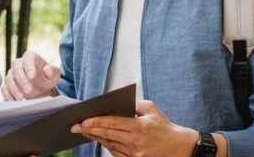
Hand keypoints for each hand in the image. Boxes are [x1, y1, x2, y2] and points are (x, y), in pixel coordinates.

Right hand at [1, 51, 59, 100]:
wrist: (41, 88)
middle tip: (29, 90)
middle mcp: (19, 63)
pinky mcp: (8, 84)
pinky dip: (8, 95)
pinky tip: (14, 101)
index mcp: (30, 57)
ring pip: (9, 79)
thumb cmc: (47, 78)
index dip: (29, 67)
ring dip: (14, 89)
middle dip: (22, 80)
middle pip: (17, 69)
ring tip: (21, 98)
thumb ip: (52, 71)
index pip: (27, 59)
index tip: (32, 77)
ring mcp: (12, 74)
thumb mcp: (54, 75)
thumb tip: (47, 70)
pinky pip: (4, 88)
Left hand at [70, 100, 198, 156]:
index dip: (96, 122)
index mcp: (139, 127)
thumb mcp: (151, 109)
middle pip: (107, 135)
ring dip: (95, 137)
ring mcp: (134, 154)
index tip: (83, 120)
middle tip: (74, 126)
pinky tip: (98, 138)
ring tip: (83, 130)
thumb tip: (116, 101)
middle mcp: (135, 142)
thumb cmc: (163, 126)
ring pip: (109, 144)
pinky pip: (115, 152)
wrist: (179, 148)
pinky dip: (105, 144)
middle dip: (89, 130)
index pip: (113, 124)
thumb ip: (134, 103)